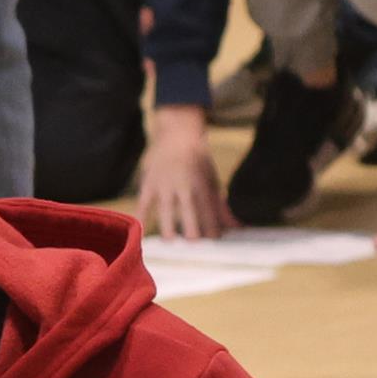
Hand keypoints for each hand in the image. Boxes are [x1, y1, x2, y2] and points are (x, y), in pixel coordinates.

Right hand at [137, 106, 233, 240]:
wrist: (178, 134)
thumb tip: (237, 227)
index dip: (211, 224)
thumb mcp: (213, 180)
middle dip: (191, 225)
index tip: (214, 239)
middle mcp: (183, 184)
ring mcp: (164, 184)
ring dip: (167, 223)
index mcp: (202, 183)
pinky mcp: (149, 183)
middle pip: (188, 208)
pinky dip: (141, 214)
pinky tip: (140, 229)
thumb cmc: (198, 160)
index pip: (208, 208)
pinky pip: (143, 201)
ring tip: (169, 240)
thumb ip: (221, 206)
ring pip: (165, 206)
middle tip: (193, 243)